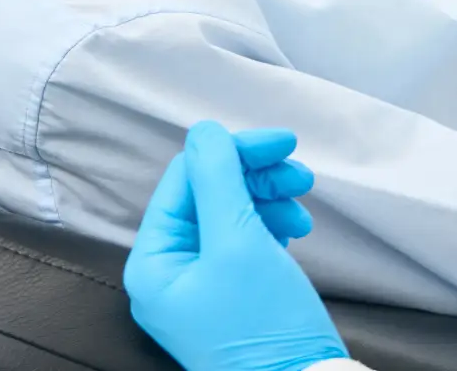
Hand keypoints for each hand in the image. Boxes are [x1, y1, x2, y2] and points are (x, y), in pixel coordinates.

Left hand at [125, 122, 347, 370]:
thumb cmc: (265, 326)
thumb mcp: (239, 241)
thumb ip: (216, 178)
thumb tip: (203, 130)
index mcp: (153, 262)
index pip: (185, 180)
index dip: (233, 152)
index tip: (282, 142)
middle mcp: (169, 273)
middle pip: (209, 195)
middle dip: (256, 177)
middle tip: (300, 173)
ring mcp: (201, 287)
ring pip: (231, 215)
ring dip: (269, 199)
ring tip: (303, 209)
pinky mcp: (231, 296)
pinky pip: (244, 242)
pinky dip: (271, 227)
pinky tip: (296, 230)